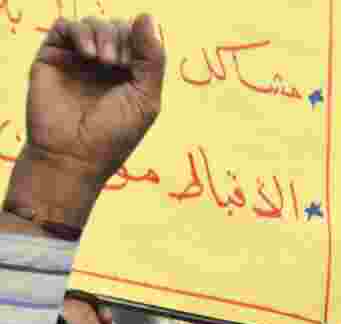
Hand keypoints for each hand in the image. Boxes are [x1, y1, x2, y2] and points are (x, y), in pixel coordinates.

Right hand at [28, 14, 163, 181]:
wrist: (73, 155)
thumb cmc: (113, 135)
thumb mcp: (145, 98)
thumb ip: (152, 59)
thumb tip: (147, 15)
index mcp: (131, 75)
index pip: (140, 39)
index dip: (141, 42)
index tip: (134, 67)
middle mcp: (105, 64)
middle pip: (118, 27)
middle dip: (122, 38)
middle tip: (118, 65)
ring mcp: (78, 59)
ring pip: (94, 23)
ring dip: (104, 34)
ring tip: (104, 62)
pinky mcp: (52, 56)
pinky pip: (65, 26)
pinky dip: (80, 32)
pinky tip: (87, 54)